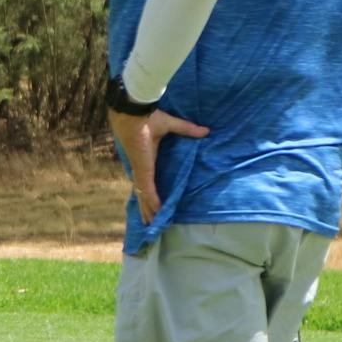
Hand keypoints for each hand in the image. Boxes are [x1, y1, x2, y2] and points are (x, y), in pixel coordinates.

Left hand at [109, 106, 209, 221]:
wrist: (135, 115)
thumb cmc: (148, 119)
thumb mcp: (171, 126)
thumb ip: (188, 130)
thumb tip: (205, 131)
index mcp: (146, 160)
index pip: (146, 181)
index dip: (149, 193)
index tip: (153, 203)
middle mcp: (142, 169)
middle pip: (143, 193)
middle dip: (147, 208)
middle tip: (151, 223)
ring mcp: (141, 172)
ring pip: (144, 197)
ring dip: (149, 211)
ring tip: (152, 226)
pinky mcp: (143, 172)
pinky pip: (148, 192)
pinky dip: (153, 204)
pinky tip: (157, 215)